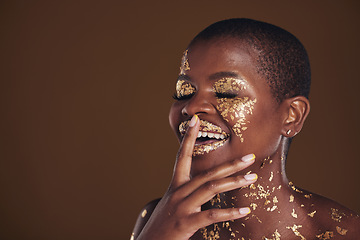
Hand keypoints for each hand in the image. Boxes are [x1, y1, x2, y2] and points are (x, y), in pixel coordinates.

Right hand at [136, 115, 256, 239]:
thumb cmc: (163, 224)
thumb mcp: (173, 203)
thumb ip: (187, 193)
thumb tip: (205, 186)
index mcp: (175, 185)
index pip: (181, 156)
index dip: (188, 137)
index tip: (195, 120)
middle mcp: (178, 192)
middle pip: (207, 173)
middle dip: (230, 164)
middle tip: (250, 156)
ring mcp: (182, 207)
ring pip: (211, 188)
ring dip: (234, 181)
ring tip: (252, 178)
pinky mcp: (185, 223)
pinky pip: (210, 215)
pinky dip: (229, 212)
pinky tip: (245, 211)